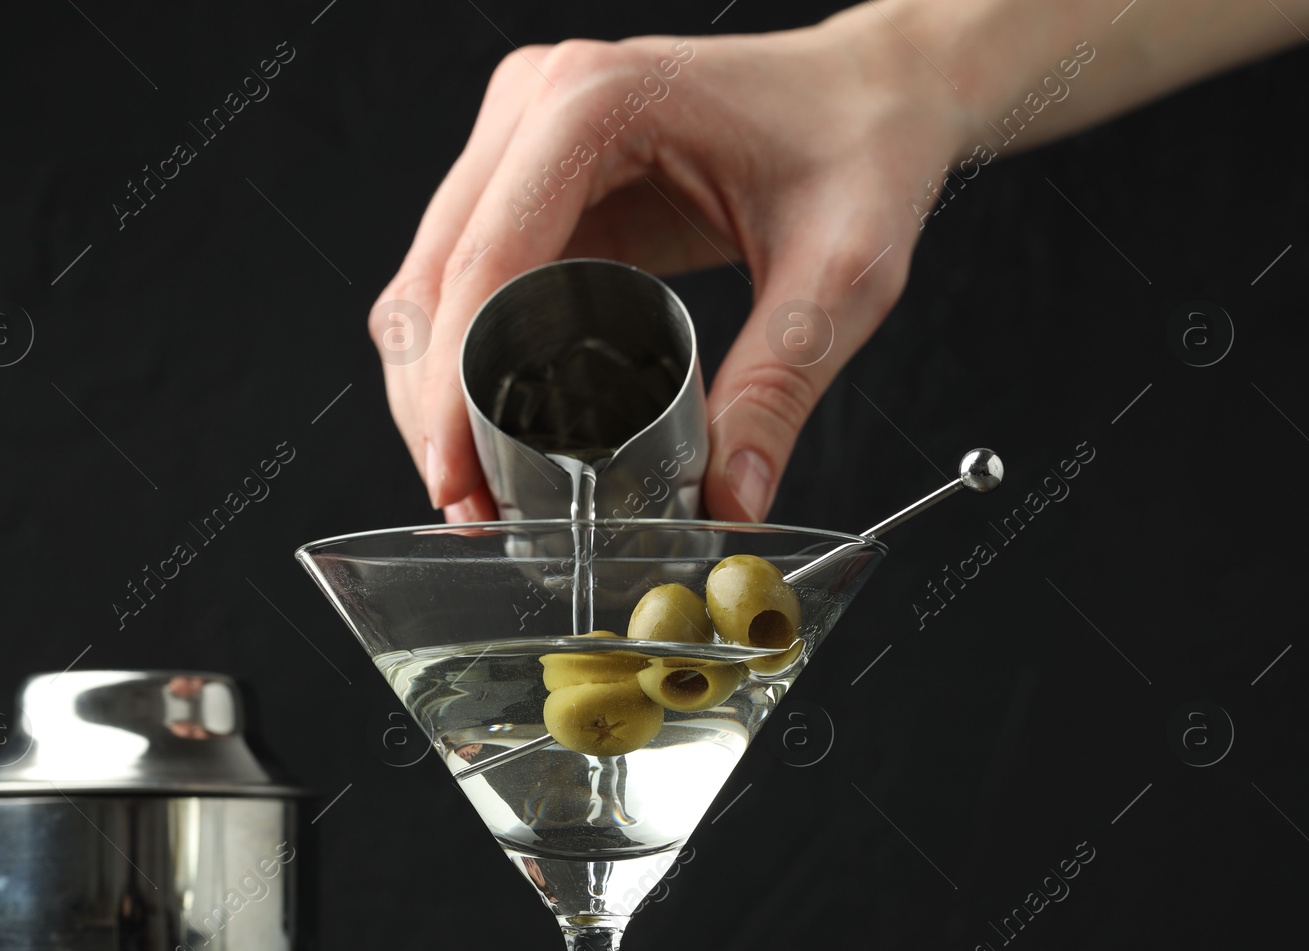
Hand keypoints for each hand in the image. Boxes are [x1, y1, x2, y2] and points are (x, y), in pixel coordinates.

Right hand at [370, 12, 968, 521]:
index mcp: (595, 105)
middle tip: (471, 503)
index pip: (485, 262)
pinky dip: (465, 357)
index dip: (455, 385)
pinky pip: (469, 276)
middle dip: (434, 403)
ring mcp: (527, 138)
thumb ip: (779, 387)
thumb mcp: (840, 272)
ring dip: (436, 387)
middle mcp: (539, 105)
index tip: (459, 475)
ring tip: (478, 480)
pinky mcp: (537, 178)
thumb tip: (728, 499)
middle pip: (434, 276)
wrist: (877, 90)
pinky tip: (492, 424)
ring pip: (431, 280)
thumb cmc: (862, 143)